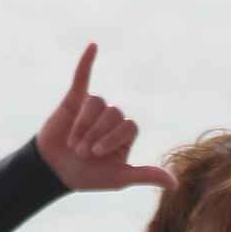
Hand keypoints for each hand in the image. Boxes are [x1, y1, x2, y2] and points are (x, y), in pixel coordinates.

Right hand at [35, 43, 179, 194]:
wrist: (55, 171)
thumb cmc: (88, 176)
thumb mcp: (119, 178)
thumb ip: (146, 175)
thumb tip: (175, 185)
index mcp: (125, 134)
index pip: (129, 126)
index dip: (112, 139)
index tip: (97, 154)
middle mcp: (112, 118)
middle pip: (114, 114)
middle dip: (96, 134)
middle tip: (82, 152)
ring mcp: (94, 108)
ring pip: (96, 104)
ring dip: (84, 125)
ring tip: (73, 143)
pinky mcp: (75, 99)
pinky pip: (83, 77)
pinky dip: (87, 62)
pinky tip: (93, 46)